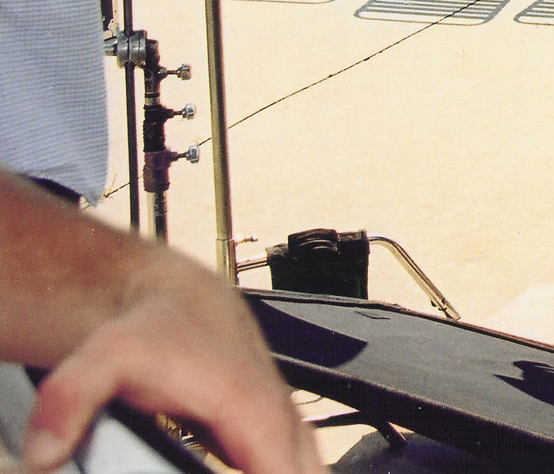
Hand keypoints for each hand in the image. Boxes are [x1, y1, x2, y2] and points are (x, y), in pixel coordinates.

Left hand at [24, 257, 324, 473]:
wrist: (175, 296)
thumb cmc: (152, 328)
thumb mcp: (101, 358)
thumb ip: (69, 402)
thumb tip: (43, 454)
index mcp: (248, 404)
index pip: (282, 470)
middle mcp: (275, 412)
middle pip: (306, 469)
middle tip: (220, 471)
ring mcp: (282, 417)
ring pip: (310, 462)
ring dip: (289, 471)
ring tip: (236, 467)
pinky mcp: (278, 423)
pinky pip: (301, 458)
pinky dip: (290, 468)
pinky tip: (254, 468)